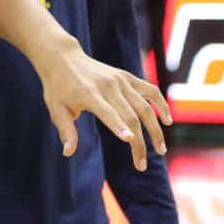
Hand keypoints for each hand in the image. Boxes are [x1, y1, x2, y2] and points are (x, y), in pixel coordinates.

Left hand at [36, 39, 170, 169]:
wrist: (63, 58)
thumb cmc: (58, 88)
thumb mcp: (56, 109)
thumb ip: (66, 130)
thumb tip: (68, 153)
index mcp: (88, 94)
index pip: (107, 112)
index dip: (119, 127)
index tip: (130, 141)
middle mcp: (107, 86)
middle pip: (130, 116)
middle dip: (139, 142)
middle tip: (141, 166)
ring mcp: (120, 80)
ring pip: (144, 107)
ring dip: (155, 129)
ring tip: (161, 151)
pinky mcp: (127, 76)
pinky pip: (149, 90)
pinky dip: (161, 104)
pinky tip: (168, 120)